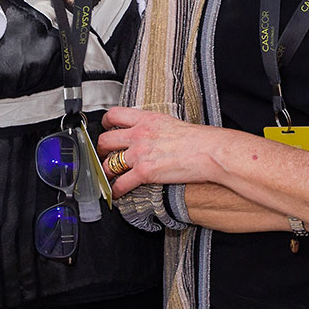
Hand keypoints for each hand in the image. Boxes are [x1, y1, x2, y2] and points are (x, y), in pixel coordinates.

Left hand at [99, 107, 223, 197]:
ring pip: (108, 163)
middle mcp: (139, 134)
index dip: (105, 123)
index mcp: (147, 119)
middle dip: (100, 150)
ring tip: (108, 177)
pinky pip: (121, 184)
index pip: (114, 115)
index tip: (105, 129)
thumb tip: (154, 136)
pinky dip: (115, 191)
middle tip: (103, 155)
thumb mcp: (172, 123)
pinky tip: (116, 194)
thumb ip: (156, 128)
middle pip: (105, 140)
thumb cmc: (199, 140)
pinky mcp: (144, 172)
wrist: (209, 151)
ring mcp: (139, 153)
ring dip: (106, 173)